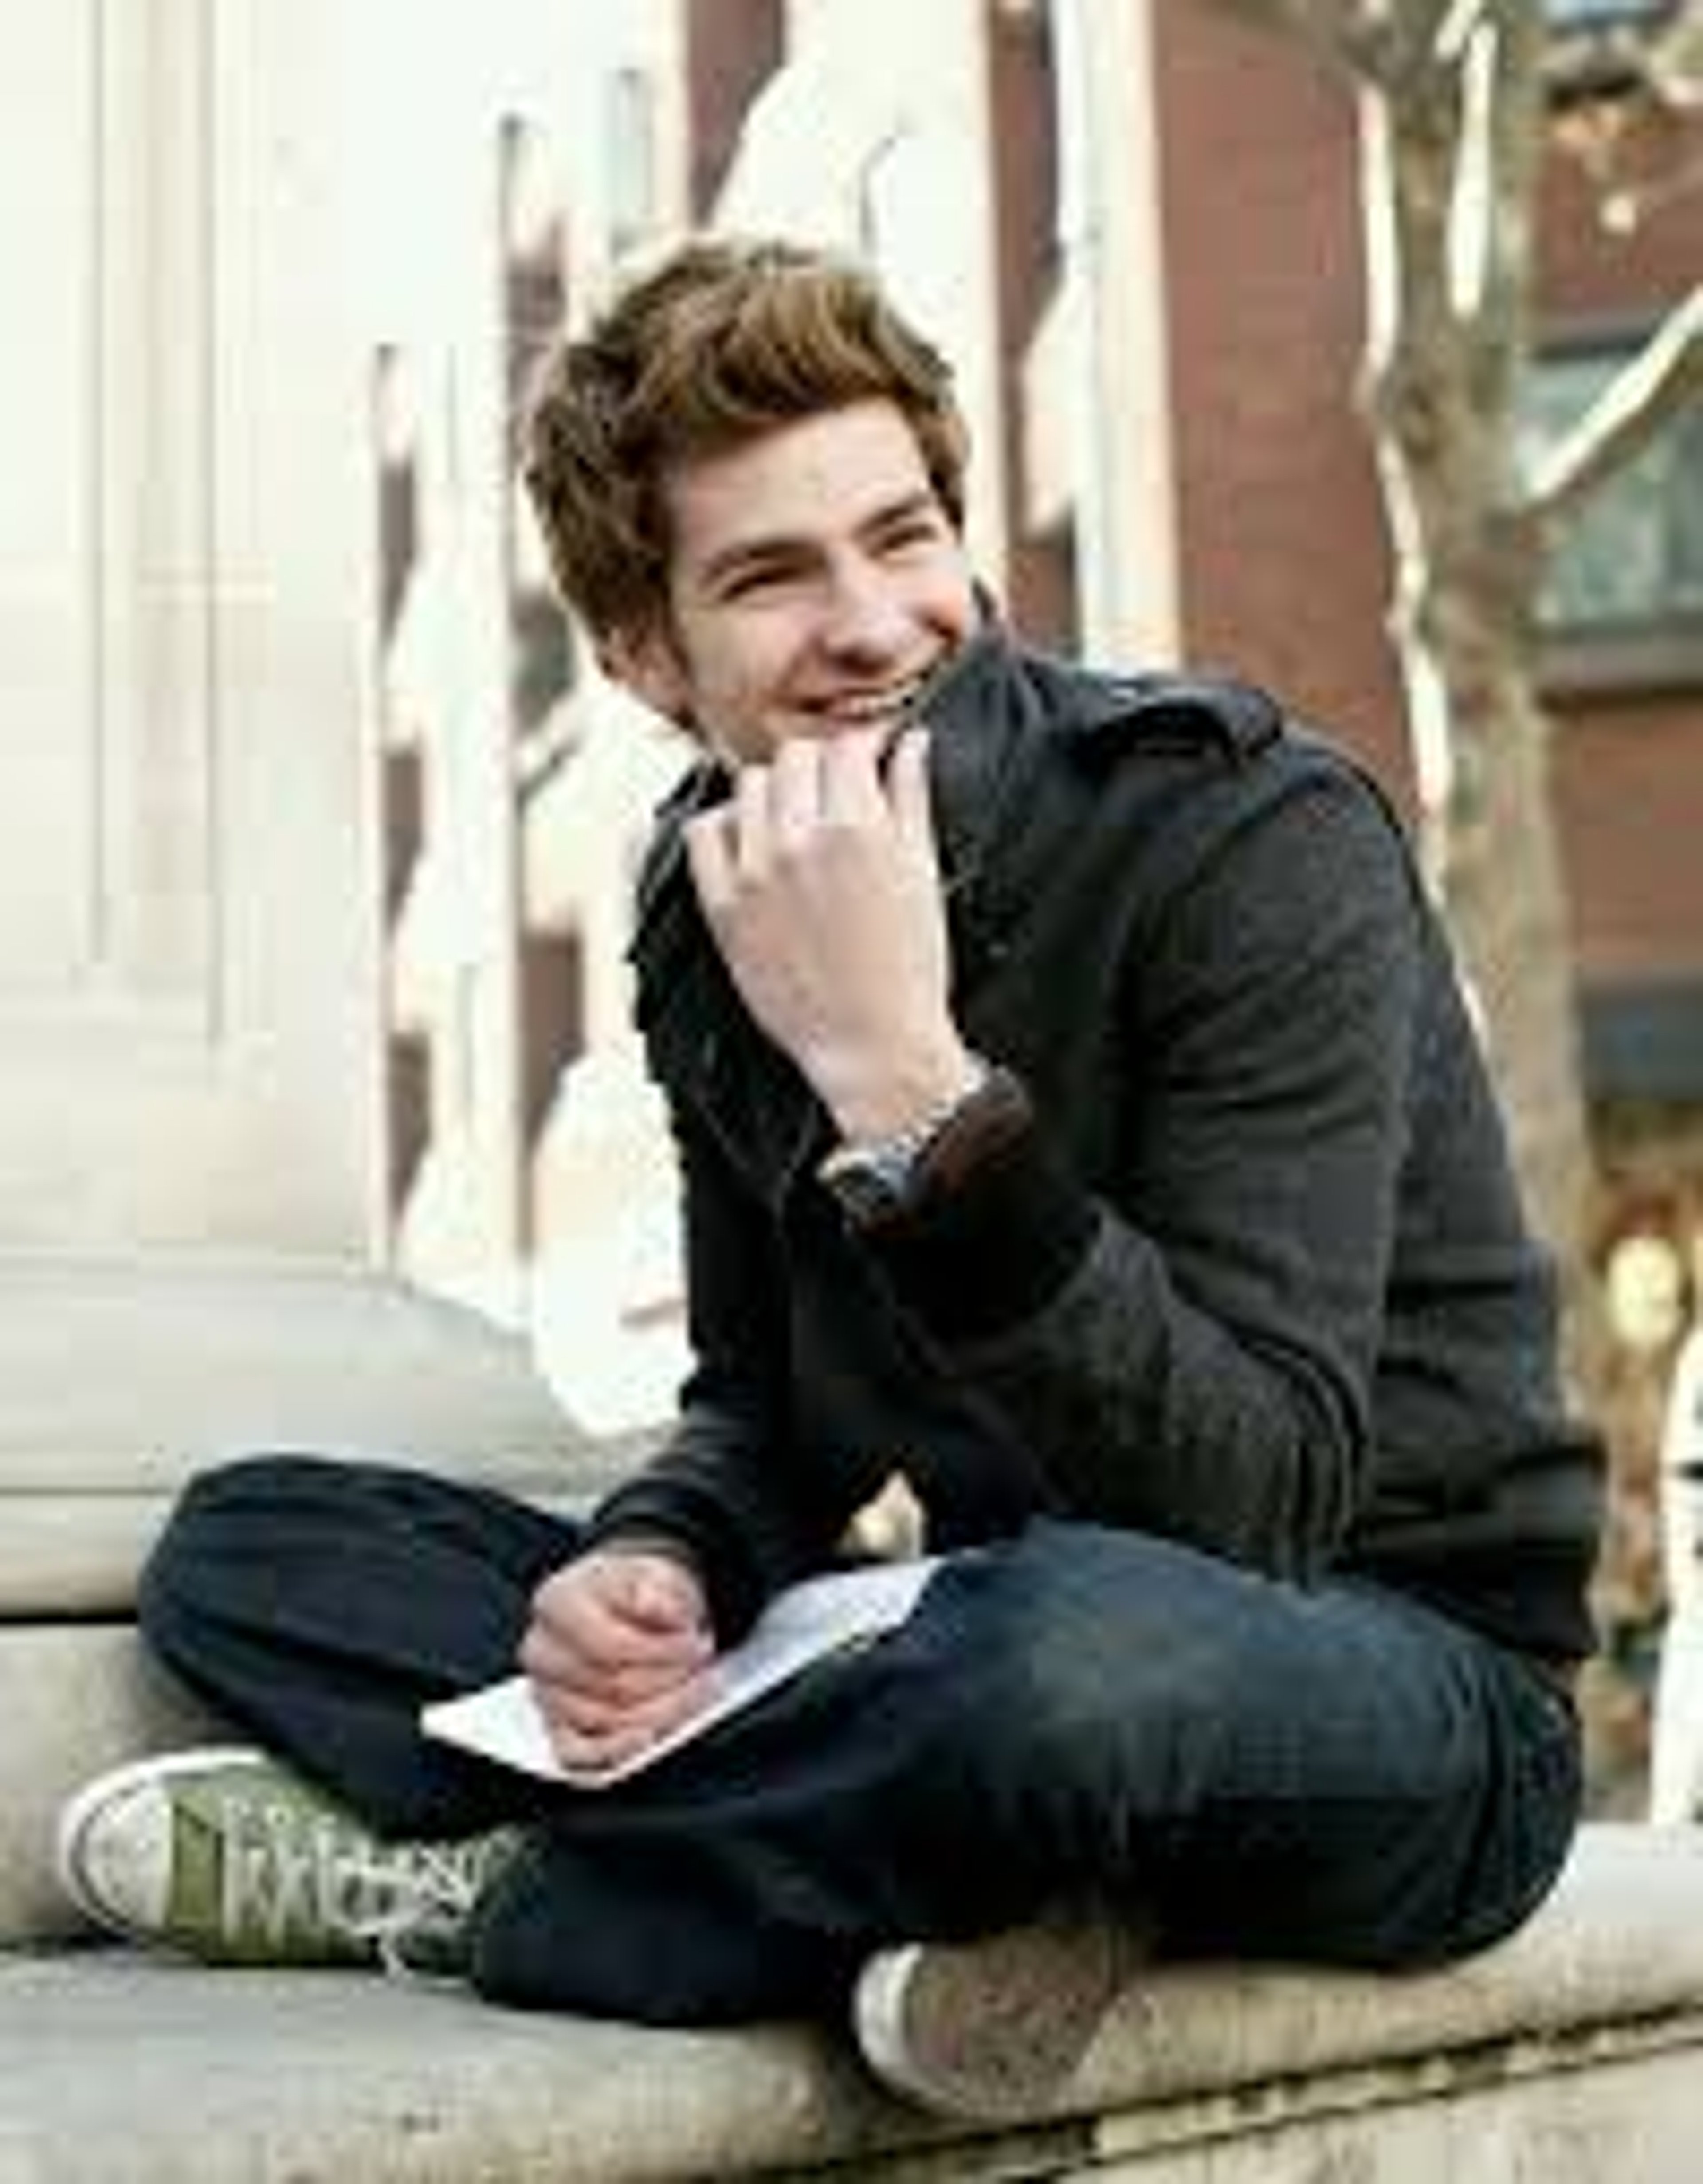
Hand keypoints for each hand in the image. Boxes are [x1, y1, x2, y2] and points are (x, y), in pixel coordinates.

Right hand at [519, 1545, 714, 1776]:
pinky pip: (577, 1755)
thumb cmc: (641, 1592)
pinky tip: (646, 1738)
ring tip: (687, 1691)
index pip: (610, 1644)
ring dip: (659, 1712)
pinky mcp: (556, 1727)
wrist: (636, 1606)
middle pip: (613, 1687)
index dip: (662, 1651)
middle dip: (669, 1682)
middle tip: (702, 1670)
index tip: (697, 1644)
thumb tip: (654, 1604)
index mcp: (557, 1602)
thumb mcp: (657, 1572)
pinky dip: (616, 1752)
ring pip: (605, 1722)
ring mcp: (547, 1692)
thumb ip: (656, 1589)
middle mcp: (542, 1649)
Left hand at [684, 726, 974, 1139]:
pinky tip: (749, 840)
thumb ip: (912, 797)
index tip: (870, 756)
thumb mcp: (922, 873)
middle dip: (821, 766)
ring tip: (797, 819)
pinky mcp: (723, 908)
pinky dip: (724, 825)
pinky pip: (702, 834)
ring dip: (776, 791)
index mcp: (858, 829)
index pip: (847, 747)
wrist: (874, 1044)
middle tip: (836, 791)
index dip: (864, 744)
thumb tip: (911, 741)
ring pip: (749, 787)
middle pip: (795, 758)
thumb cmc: (908, 969)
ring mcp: (755, 874)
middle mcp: (800, 842)